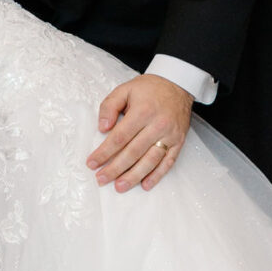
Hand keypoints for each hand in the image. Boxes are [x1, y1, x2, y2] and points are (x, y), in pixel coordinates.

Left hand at [87, 73, 191, 192]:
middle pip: (133, 152)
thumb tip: (102, 128)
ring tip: (120, 186)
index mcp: (142, 111)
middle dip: (115, 168)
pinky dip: (157, 175)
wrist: (178, 84)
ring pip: (150, 161)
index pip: (120, 137)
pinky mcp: (179, 141)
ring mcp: (170, 135)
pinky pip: (168, 162)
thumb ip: (109, 106)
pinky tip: (145, 184)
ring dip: (134, 176)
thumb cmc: (149, 88)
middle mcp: (157, 125)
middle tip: (101, 179)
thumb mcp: (125, 89)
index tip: (92, 163)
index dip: (104, 152)